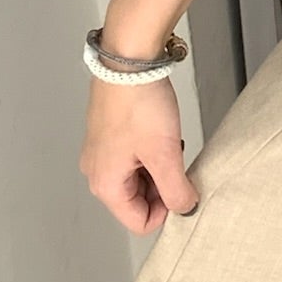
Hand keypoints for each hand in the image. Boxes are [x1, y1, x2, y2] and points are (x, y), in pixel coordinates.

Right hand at [80, 73, 198, 233]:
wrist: (128, 60)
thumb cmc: (140, 104)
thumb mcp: (165, 153)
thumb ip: (176, 189)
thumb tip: (185, 208)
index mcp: (105, 184)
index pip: (139, 222)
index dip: (167, 210)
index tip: (184, 187)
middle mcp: (97, 172)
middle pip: (137, 200)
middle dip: (163, 186)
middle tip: (179, 160)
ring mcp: (101, 151)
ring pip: (136, 177)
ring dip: (158, 166)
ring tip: (171, 142)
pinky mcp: (109, 133)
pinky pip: (133, 156)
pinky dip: (151, 151)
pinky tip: (163, 132)